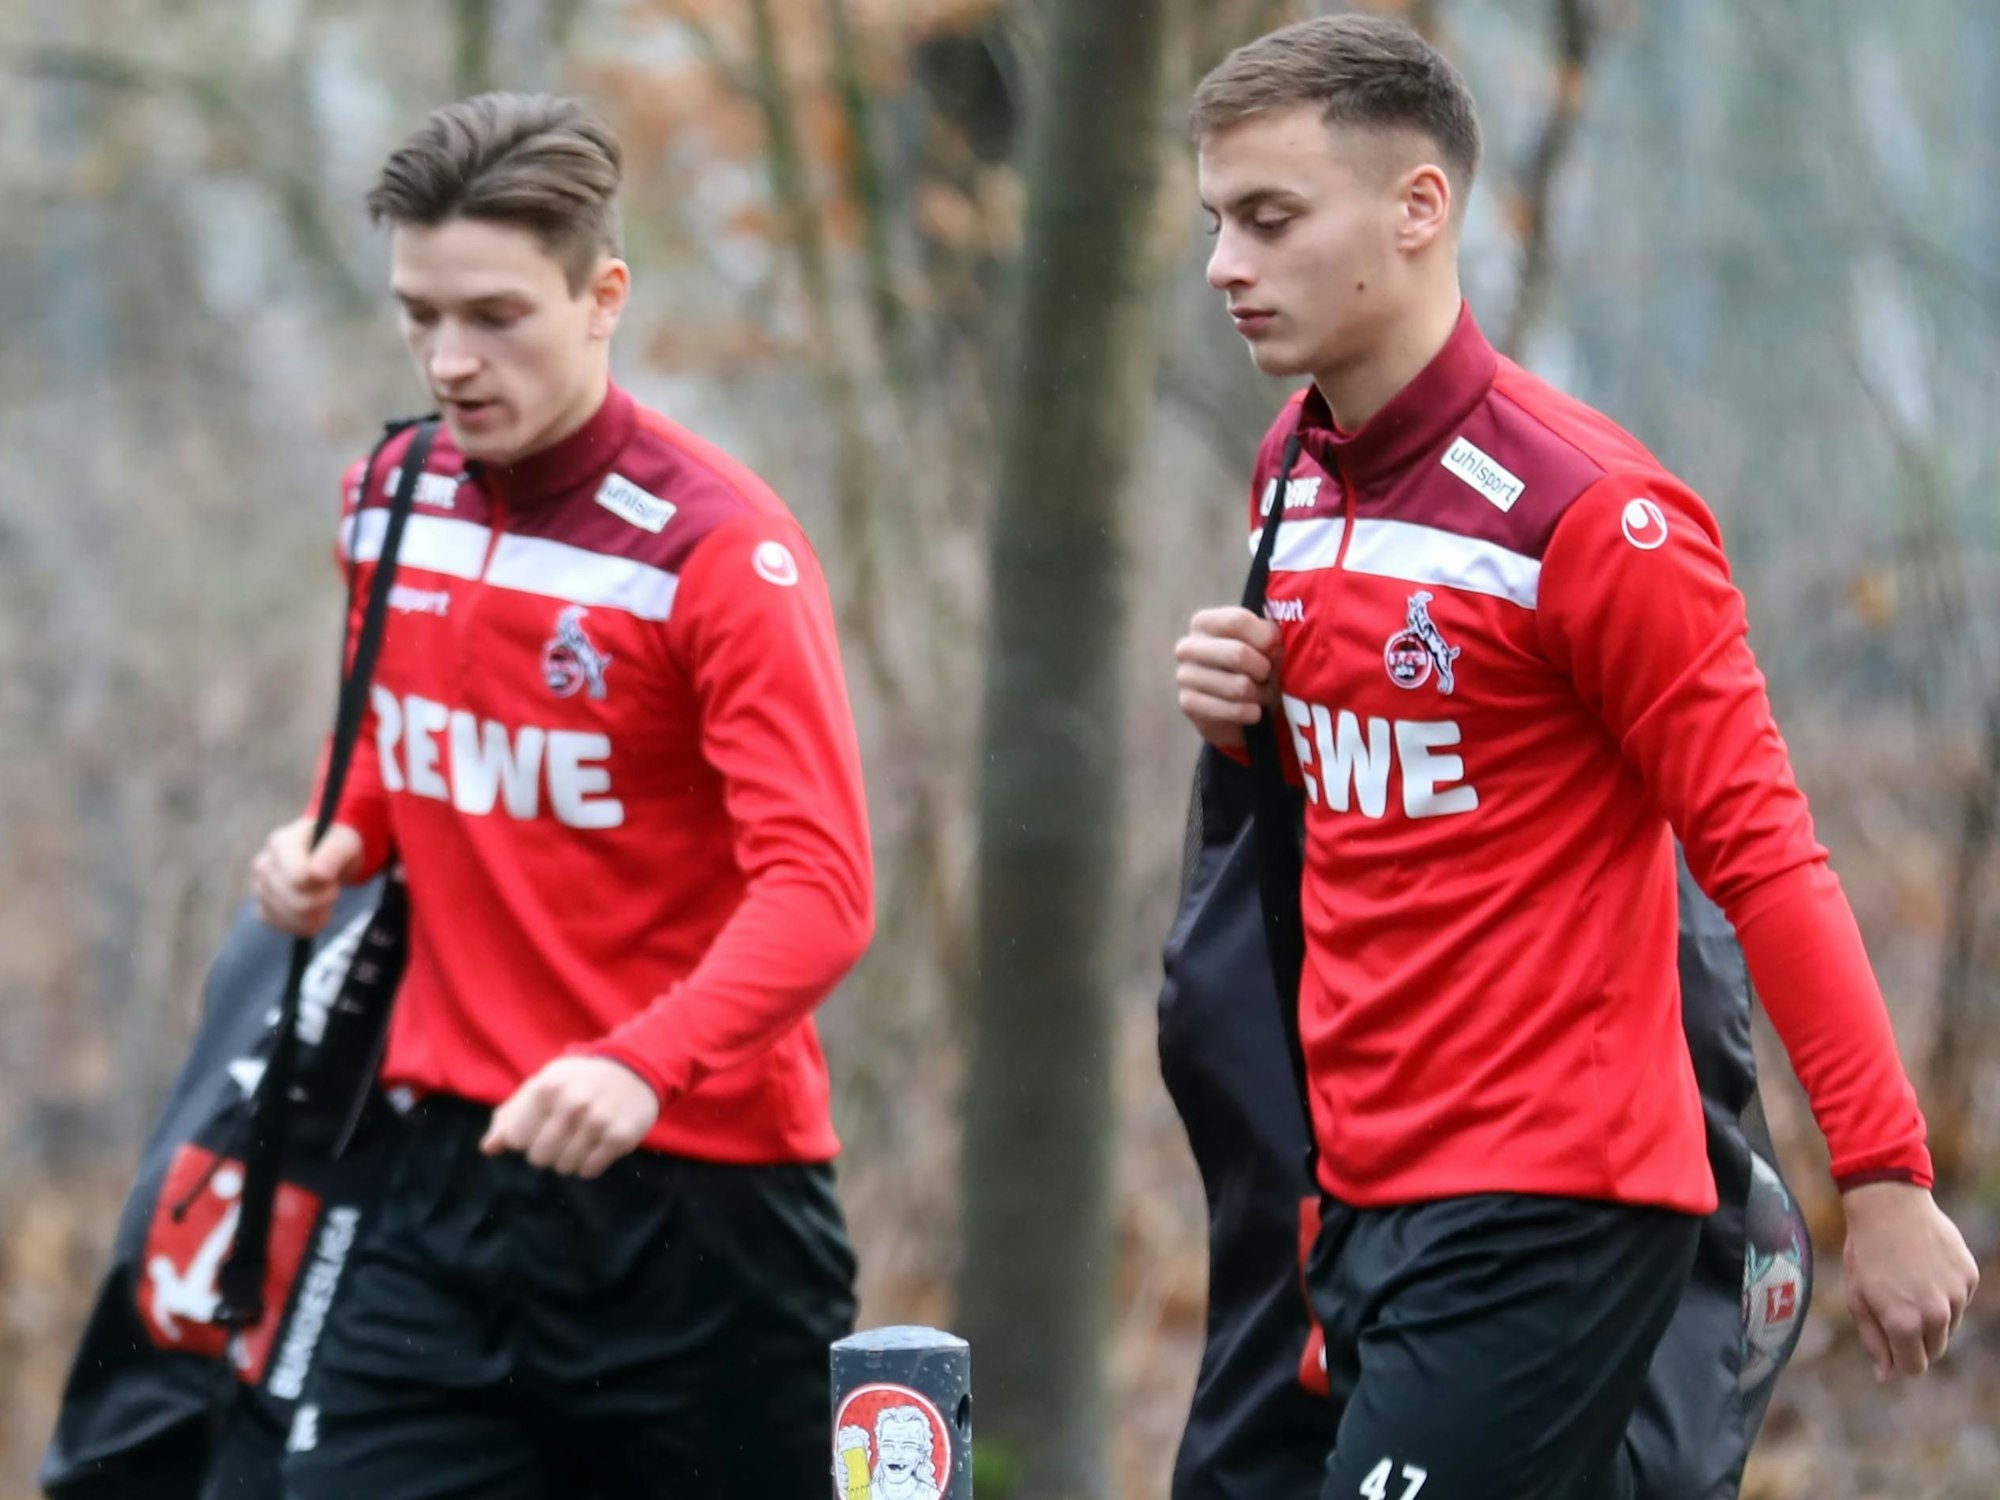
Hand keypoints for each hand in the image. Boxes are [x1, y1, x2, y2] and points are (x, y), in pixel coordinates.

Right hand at [251, 817, 363, 934]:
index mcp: (281, 843)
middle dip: (326, 898)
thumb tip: (318, 874)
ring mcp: (260, 888)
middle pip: (298, 902)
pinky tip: (314, 910)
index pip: (298, 879)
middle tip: (332, 887)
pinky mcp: (263, 909)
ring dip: (319, 912)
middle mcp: (264, 865)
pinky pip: (287, 927)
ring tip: (323, 895)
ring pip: (293, 918)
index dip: (323, 884)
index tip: (331, 876)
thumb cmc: (335, 846)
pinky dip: (308, 924)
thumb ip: (334, 854)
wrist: (326, 858)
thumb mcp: (344, 842)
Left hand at [480, 1056, 661, 1178]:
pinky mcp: (619, 1137)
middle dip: (548, 1151)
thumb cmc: (578, 1079)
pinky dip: (589, 1164)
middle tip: (563, 1134)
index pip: (516, 1139)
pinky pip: (589, 1170)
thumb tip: (489, 1148)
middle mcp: (572, 1104)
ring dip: (569, 1159)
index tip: (542, 1124)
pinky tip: (597, 1144)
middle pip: (539, 1157)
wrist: (633, 1067)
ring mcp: (597, 1121)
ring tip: (581, 1137)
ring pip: (565, 1167)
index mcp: (546, 1089)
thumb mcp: (542, 1085)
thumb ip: (511, 1115)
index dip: (526, 1137)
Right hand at [1175, 606, 1283, 750]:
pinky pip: (1232, 710)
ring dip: (1260, 694)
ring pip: (1239, 686)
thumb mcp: (1264, 644)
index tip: (1275, 648)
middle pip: (1238, 654)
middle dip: (1263, 670)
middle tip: (1268, 676)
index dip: (1265, 638)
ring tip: (1261, 694)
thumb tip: (1272, 642)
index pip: (1238, 621)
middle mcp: (1188, 647)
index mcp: (1204, 623)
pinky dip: (1251, 712)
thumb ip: (1269, 636)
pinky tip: (1252, 711)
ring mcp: (1184, 676)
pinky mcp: (1188, 704)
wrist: (1234, 707)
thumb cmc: (1252, 666)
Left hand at [1841, 1180, 1978, 1379]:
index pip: (1914, 1367)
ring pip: (1949, 1324)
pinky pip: (1959, 1298)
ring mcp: (1957, 1296)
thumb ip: (1874, 1341)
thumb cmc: (1866, 1253)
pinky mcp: (1969, 1277)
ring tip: (1908, 1280)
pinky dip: (1945, 1290)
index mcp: (1905, 1325)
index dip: (1901, 1360)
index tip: (1892, 1344)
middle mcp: (1936, 1315)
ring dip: (1932, 1313)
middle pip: (1935, 1350)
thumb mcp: (1858, 1298)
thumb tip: (1886, 1376)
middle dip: (1917, 1339)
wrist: (1888, 1206)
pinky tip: (1925, 1266)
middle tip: (1896, 1307)